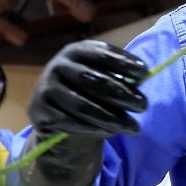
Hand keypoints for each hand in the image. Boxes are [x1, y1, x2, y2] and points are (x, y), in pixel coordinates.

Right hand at [28, 40, 148, 136]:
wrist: (56, 117)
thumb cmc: (88, 93)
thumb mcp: (102, 80)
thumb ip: (119, 77)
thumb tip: (144, 77)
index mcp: (76, 52)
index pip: (101, 53)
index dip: (124, 62)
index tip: (145, 72)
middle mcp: (58, 65)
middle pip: (94, 80)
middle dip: (123, 94)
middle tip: (144, 105)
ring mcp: (46, 88)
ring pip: (83, 106)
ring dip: (112, 119)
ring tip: (134, 127)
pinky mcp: (39, 111)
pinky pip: (71, 122)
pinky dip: (94, 129)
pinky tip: (111, 133)